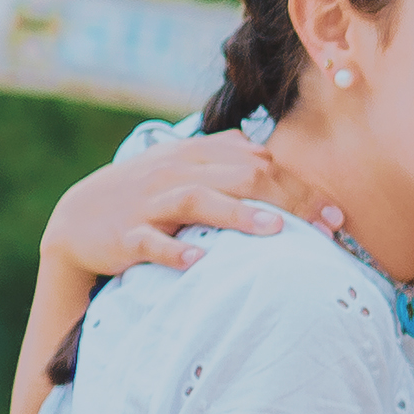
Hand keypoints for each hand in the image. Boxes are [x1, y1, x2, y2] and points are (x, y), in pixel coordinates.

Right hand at [46, 131, 315, 287]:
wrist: (77, 217)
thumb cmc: (144, 193)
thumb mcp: (183, 167)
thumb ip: (224, 156)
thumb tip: (264, 151)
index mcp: (197, 156)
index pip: (260, 163)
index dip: (301, 187)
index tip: (336, 214)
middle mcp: (177, 173)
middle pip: (241, 176)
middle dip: (288, 199)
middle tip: (325, 225)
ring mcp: (150, 204)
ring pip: (198, 200)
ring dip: (238, 214)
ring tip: (275, 231)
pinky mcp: (126, 235)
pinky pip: (151, 242)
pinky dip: (174, 251)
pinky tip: (199, 262)